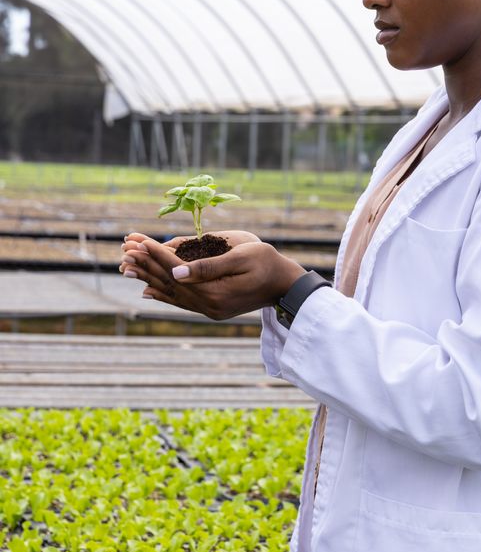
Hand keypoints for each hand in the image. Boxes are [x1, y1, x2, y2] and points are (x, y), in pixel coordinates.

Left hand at [119, 231, 305, 319]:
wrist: (285, 285)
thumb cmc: (267, 262)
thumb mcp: (241, 257)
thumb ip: (208, 266)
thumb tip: (176, 272)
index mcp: (215, 292)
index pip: (176, 271)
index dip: (156, 254)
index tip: (138, 241)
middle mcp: (208, 306)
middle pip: (170, 283)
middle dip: (147, 265)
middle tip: (124, 251)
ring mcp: (209, 311)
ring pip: (172, 294)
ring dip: (150, 279)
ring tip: (127, 268)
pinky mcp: (212, 310)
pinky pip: (182, 302)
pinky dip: (164, 294)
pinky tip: (148, 290)